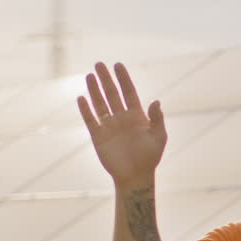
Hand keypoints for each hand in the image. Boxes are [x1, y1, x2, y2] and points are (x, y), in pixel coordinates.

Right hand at [77, 62, 166, 185]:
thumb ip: (157, 119)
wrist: (135, 176)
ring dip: (94, 90)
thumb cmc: (150, 157)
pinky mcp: (99, 136)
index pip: (129, 92)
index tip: (117, 65)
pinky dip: (86, 110)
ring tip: (89, 76)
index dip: (123, 79)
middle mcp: (122, 118)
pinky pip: (91, 120)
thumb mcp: (159, 137)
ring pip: (100, 104)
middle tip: (99, 64)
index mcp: (137, 116)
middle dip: (106, 79)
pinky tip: (82, 98)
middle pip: (112, 94)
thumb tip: (156, 101)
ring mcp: (110, 126)